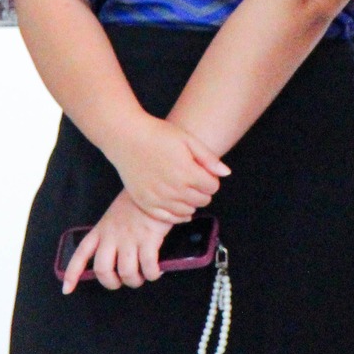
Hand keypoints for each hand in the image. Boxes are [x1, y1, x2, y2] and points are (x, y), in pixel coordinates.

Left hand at [61, 191, 174, 292]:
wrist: (154, 184)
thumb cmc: (136, 202)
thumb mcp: (115, 215)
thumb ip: (111, 234)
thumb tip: (116, 259)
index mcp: (101, 230)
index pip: (81, 254)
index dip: (72, 274)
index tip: (67, 290)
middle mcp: (112, 236)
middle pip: (103, 270)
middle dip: (112, 283)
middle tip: (122, 281)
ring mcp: (129, 238)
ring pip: (126, 273)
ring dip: (135, 281)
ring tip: (142, 276)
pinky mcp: (148, 239)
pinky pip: (148, 267)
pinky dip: (152, 274)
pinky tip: (156, 271)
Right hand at [107, 115, 228, 223]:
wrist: (127, 138)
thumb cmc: (158, 134)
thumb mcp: (187, 139)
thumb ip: (208, 158)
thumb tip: (226, 173)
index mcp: (188, 172)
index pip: (212, 187)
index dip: (211, 179)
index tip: (204, 173)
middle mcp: (174, 189)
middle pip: (202, 200)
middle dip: (203, 191)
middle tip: (195, 180)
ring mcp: (159, 199)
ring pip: (187, 212)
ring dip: (191, 203)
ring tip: (185, 189)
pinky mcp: (145, 203)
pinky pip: (167, 219)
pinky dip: (177, 216)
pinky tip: (179, 208)